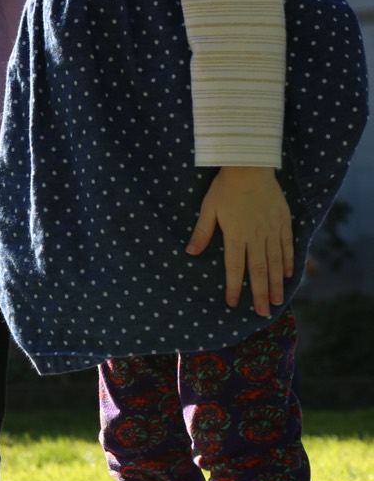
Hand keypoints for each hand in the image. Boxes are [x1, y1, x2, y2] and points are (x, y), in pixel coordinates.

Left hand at [187, 166, 293, 316]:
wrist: (250, 166)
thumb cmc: (224, 187)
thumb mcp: (208, 208)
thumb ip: (202, 232)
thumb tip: (190, 252)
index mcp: (236, 234)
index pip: (234, 267)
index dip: (234, 287)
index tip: (233, 303)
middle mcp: (256, 235)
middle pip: (259, 270)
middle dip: (260, 294)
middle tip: (263, 314)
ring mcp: (272, 229)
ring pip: (276, 262)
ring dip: (277, 283)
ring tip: (279, 301)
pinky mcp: (283, 221)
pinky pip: (288, 245)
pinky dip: (289, 261)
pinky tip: (290, 275)